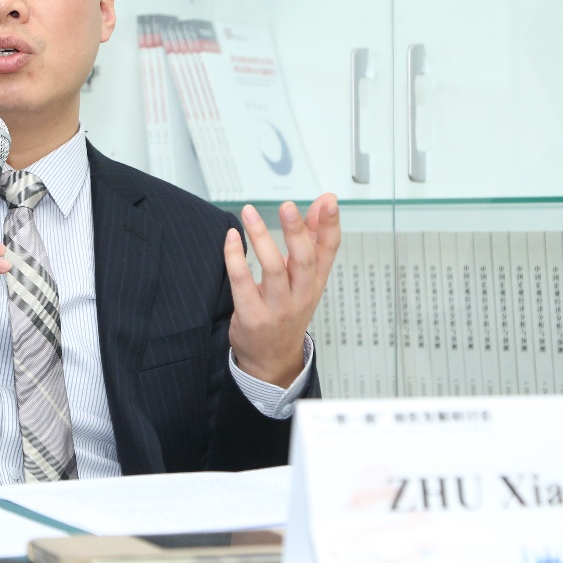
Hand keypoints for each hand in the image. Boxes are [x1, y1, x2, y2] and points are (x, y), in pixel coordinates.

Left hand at [223, 195, 340, 387]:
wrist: (272, 360)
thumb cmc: (288, 312)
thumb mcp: (305, 278)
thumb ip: (312, 238)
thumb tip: (322, 203)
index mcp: (315, 282)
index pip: (329, 251)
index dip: (330, 225)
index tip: (329, 201)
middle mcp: (300, 295)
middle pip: (304, 260)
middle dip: (297, 231)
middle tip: (287, 206)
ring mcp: (278, 308)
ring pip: (273, 269)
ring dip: (261, 237)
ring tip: (250, 213)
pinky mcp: (253, 316)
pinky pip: (243, 282)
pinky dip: (235, 257)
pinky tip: (232, 238)